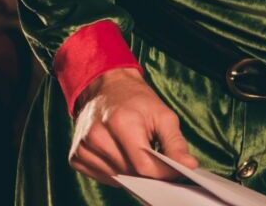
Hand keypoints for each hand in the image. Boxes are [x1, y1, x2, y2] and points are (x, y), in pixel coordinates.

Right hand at [68, 68, 196, 185]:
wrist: (106, 88)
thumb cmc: (137, 101)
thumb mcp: (163, 115)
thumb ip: (176, 143)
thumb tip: (189, 165)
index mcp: (121, 123)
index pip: (144, 166)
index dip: (164, 173)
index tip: (177, 171)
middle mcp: (97, 136)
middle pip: (131, 173)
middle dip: (149, 171)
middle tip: (158, 159)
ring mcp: (83, 148)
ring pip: (118, 177)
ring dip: (132, 171)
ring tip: (136, 151)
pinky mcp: (76, 156)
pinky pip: (103, 177)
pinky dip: (117, 172)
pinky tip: (121, 155)